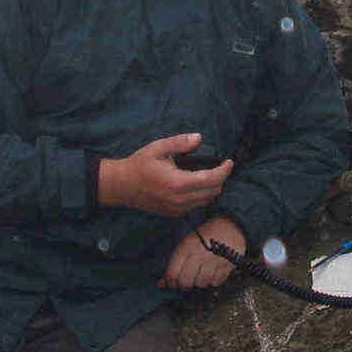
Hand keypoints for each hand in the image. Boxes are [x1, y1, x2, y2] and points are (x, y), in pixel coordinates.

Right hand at [98, 133, 233, 217]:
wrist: (122, 186)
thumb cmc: (139, 165)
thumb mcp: (158, 148)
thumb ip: (180, 143)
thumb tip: (199, 138)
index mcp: (178, 183)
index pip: (212, 179)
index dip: (224, 170)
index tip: (229, 162)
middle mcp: (180, 200)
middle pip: (213, 192)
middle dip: (220, 178)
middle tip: (219, 166)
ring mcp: (177, 209)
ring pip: (206, 201)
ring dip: (212, 188)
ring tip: (209, 174)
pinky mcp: (174, 214)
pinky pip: (196, 206)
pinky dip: (202, 196)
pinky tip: (195, 184)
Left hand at [160, 215, 244, 290]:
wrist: (231, 224)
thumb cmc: (207, 234)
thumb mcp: (188, 242)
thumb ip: (176, 262)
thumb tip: (162, 284)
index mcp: (187, 246)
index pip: (173, 273)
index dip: (170, 282)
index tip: (172, 283)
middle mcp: (200, 254)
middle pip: (186, 282)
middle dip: (184, 284)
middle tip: (187, 280)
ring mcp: (215, 260)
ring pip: (201, 283)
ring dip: (200, 281)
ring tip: (202, 272)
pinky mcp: (228, 265)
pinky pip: (216, 282)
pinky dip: (213, 280)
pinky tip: (213, 271)